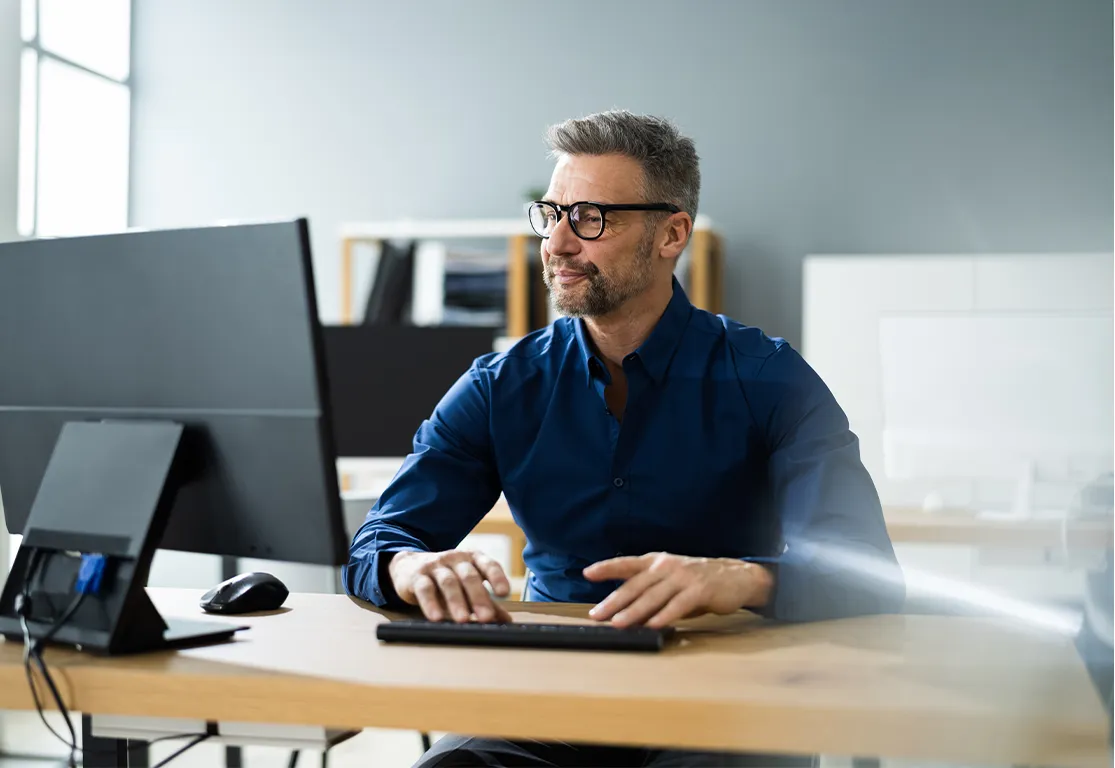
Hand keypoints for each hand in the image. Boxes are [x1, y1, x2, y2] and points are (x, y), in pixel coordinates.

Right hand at [388, 550, 511, 623]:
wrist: (409, 566)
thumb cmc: (447, 578)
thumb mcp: (467, 586)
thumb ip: (487, 601)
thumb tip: (507, 621)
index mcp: (473, 558)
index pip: (488, 564)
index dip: (497, 577)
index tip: (504, 593)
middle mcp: (456, 558)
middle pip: (469, 576)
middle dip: (478, 597)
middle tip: (486, 617)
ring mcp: (436, 565)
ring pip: (448, 582)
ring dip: (456, 602)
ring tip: (463, 620)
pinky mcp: (417, 576)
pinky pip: (425, 589)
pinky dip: (430, 604)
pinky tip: (436, 617)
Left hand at [583, 552, 772, 628]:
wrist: (736, 577)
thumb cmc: (697, 581)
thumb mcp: (671, 581)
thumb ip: (650, 593)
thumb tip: (624, 613)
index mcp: (657, 561)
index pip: (627, 563)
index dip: (607, 567)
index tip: (587, 572)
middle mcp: (667, 566)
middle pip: (635, 585)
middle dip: (614, 601)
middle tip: (597, 614)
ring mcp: (683, 577)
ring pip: (653, 596)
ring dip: (634, 612)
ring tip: (618, 624)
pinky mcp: (699, 590)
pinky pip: (677, 605)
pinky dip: (663, 616)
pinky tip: (652, 625)